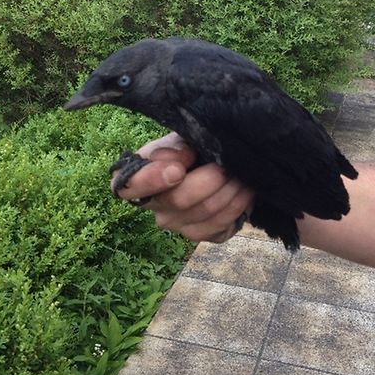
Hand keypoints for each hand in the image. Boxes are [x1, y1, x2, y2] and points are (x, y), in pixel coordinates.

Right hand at [111, 133, 253, 242]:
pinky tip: (244, 192)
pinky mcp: (203, 235)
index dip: (152, 180)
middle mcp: (155, 207)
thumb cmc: (191, 147)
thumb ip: (173, 146)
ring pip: (207, 212)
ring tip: (240, 174)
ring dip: (230, 191)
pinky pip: (222, 226)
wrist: (215, 162)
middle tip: (225, 165)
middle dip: (210, 179)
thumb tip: (181, 158)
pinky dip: (238, 206)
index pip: (130, 186)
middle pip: (179, 199)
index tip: (178, 169)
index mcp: (139, 179)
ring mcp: (178, 224)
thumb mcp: (179, 139)